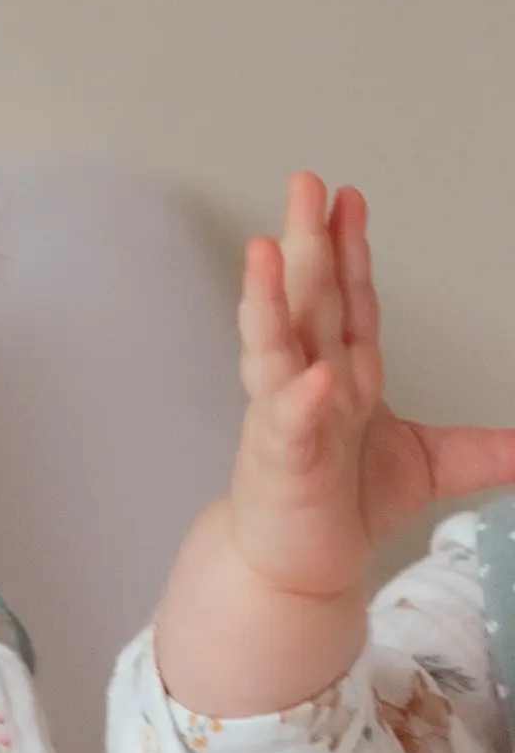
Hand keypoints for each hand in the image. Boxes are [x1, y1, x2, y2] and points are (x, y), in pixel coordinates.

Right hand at [228, 172, 514, 599]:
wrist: (294, 568)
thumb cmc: (336, 507)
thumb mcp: (430, 466)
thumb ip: (485, 448)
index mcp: (345, 376)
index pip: (349, 299)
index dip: (351, 247)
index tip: (349, 198)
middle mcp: (309, 386)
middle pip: (310, 302)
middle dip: (307, 242)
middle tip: (304, 183)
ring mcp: (287, 420)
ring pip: (277, 348)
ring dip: (269, 299)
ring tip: (266, 249)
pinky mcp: (280, 464)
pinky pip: (289, 426)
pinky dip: (299, 402)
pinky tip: (312, 377)